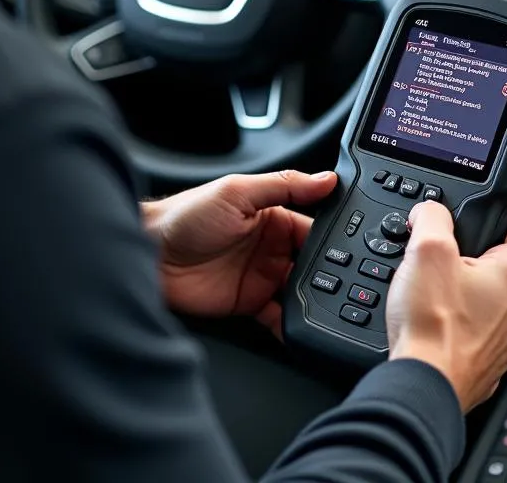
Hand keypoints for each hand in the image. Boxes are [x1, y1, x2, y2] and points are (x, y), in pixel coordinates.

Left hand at [142, 170, 337, 336]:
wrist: (148, 255)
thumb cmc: (185, 215)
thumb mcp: (238, 191)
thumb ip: (284, 185)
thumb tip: (326, 178)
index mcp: (273, 215)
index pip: (314, 225)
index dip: (335, 236)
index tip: (358, 246)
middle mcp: (271, 246)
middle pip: (313, 261)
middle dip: (331, 272)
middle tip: (349, 283)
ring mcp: (261, 276)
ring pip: (302, 290)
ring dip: (316, 298)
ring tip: (332, 306)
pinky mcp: (249, 303)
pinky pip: (280, 317)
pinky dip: (294, 325)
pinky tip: (304, 328)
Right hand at [385, 202, 506, 412]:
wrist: (424, 386)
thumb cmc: (432, 326)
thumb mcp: (426, 250)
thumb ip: (432, 217)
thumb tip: (430, 210)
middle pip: (506, 268)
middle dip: (480, 257)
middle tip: (449, 255)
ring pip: (494, 303)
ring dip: (472, 293)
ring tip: (438, 293)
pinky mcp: (490, 364)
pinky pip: (482, 333)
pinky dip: (465, 324)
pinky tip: (439, 323)